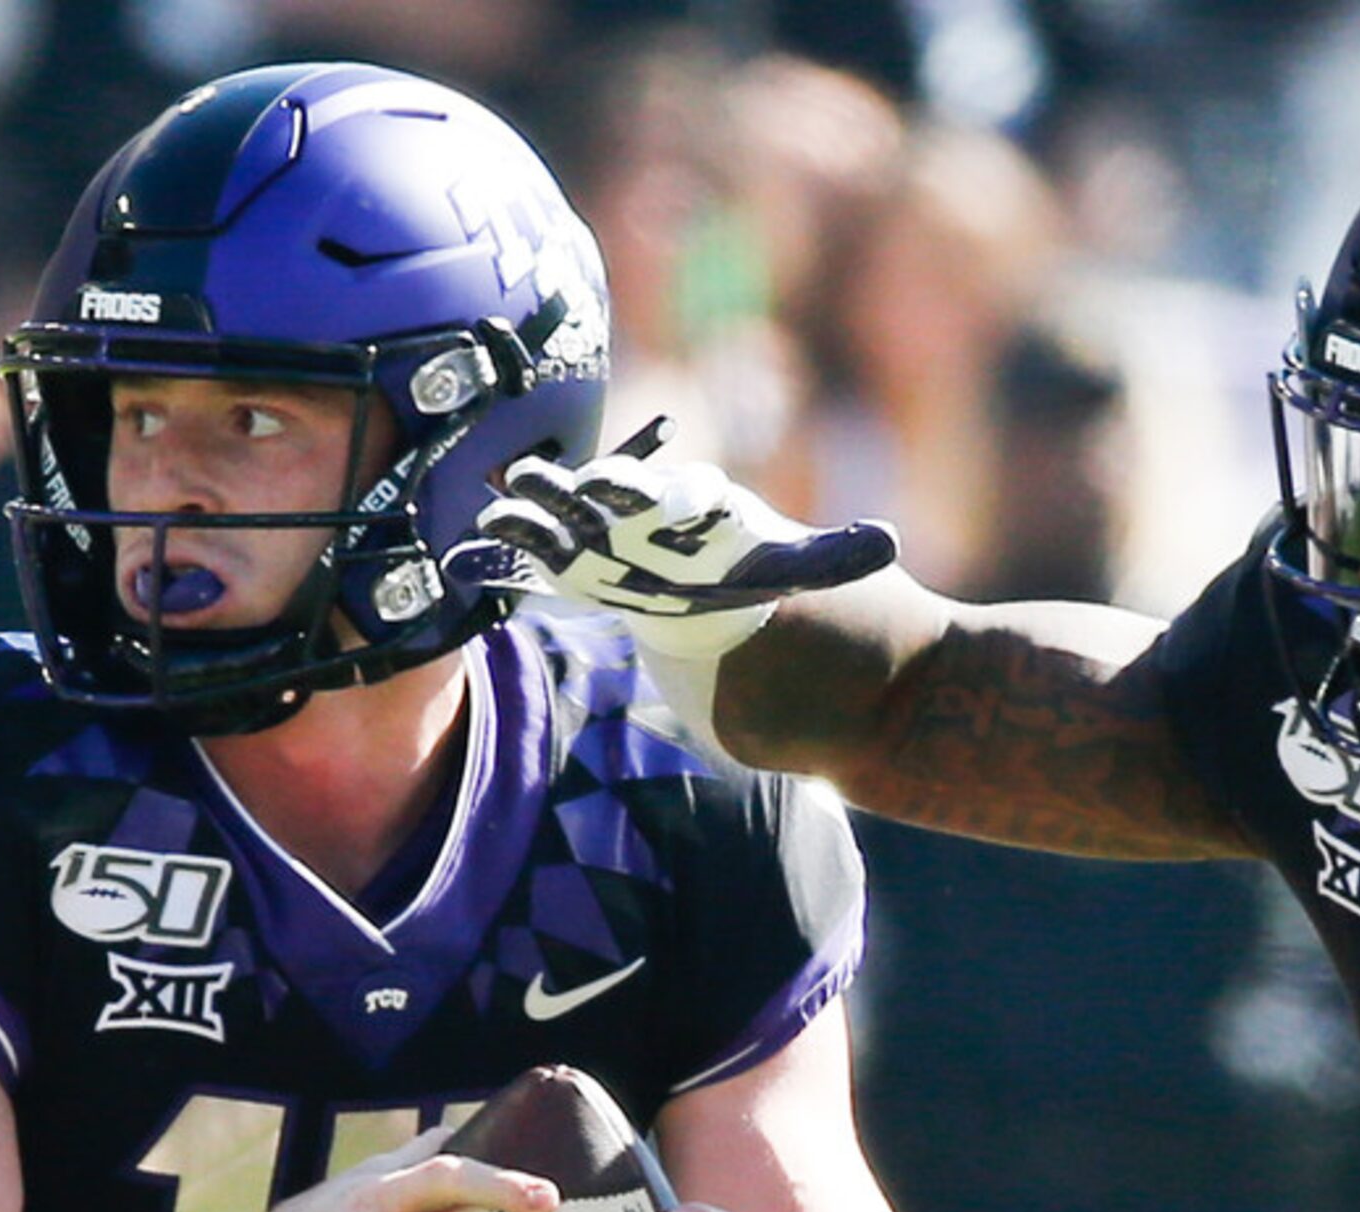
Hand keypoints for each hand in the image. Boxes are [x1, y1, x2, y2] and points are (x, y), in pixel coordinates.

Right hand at [466, 448, 896, 647]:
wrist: (691, 582)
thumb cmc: (737, 565)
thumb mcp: (786, 565)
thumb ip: (834, 555)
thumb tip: (891, 542)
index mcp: (686, 501)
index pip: (678, 491)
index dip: (668, 489)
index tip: (664, 499)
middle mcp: (633, 507)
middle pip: (608, 491)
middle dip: (584, 487)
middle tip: (561, 480)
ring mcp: (592, 533)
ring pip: (558, 514)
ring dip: (532, 511)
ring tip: (504, 511)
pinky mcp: (563, 563)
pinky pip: (527, 554)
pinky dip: (499, 553)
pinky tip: (468, 556)